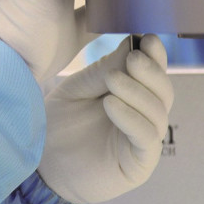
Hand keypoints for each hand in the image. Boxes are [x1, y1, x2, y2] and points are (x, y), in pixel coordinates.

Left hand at [38, 34, 173, 203]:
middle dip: (150, 72)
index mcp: (133, 96)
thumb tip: (134, 41)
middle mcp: (144, 117)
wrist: (40, 162)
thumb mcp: (77, 89)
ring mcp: (143, 142)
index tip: (148, 39)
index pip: (154, 73)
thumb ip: (104, 70)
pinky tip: (111, 104)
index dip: (155, 56)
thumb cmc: (58, 124)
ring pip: (157, 112)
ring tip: (113, 80)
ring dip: (138, 92)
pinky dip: (131, 118)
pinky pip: (146, 137)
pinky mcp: (139, 164)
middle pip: (163, 91)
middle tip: (133, 58)